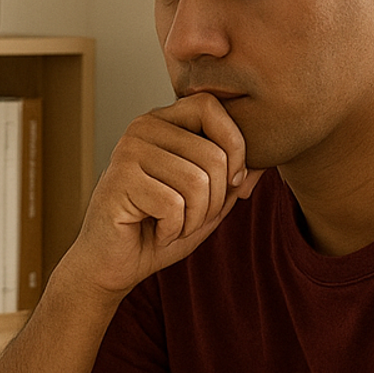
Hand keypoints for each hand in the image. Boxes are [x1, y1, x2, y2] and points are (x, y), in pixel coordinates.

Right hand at [63, 92, 264, 299]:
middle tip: (192, 218)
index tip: (231, 183)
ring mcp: (128, 150)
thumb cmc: (159, 230)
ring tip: (172, 226)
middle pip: (213, 155)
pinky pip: (174, 204)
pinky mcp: (119, 179)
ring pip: (197, 182)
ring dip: (194, 219)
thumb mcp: (209, 203)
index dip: (234, 146)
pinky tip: (154, 232)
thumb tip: (262, 164)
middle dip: (216, 200)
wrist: (111, 265)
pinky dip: (173, 230)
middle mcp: (143, 127)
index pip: (212, 107)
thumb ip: (234, 179)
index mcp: (164, 121)